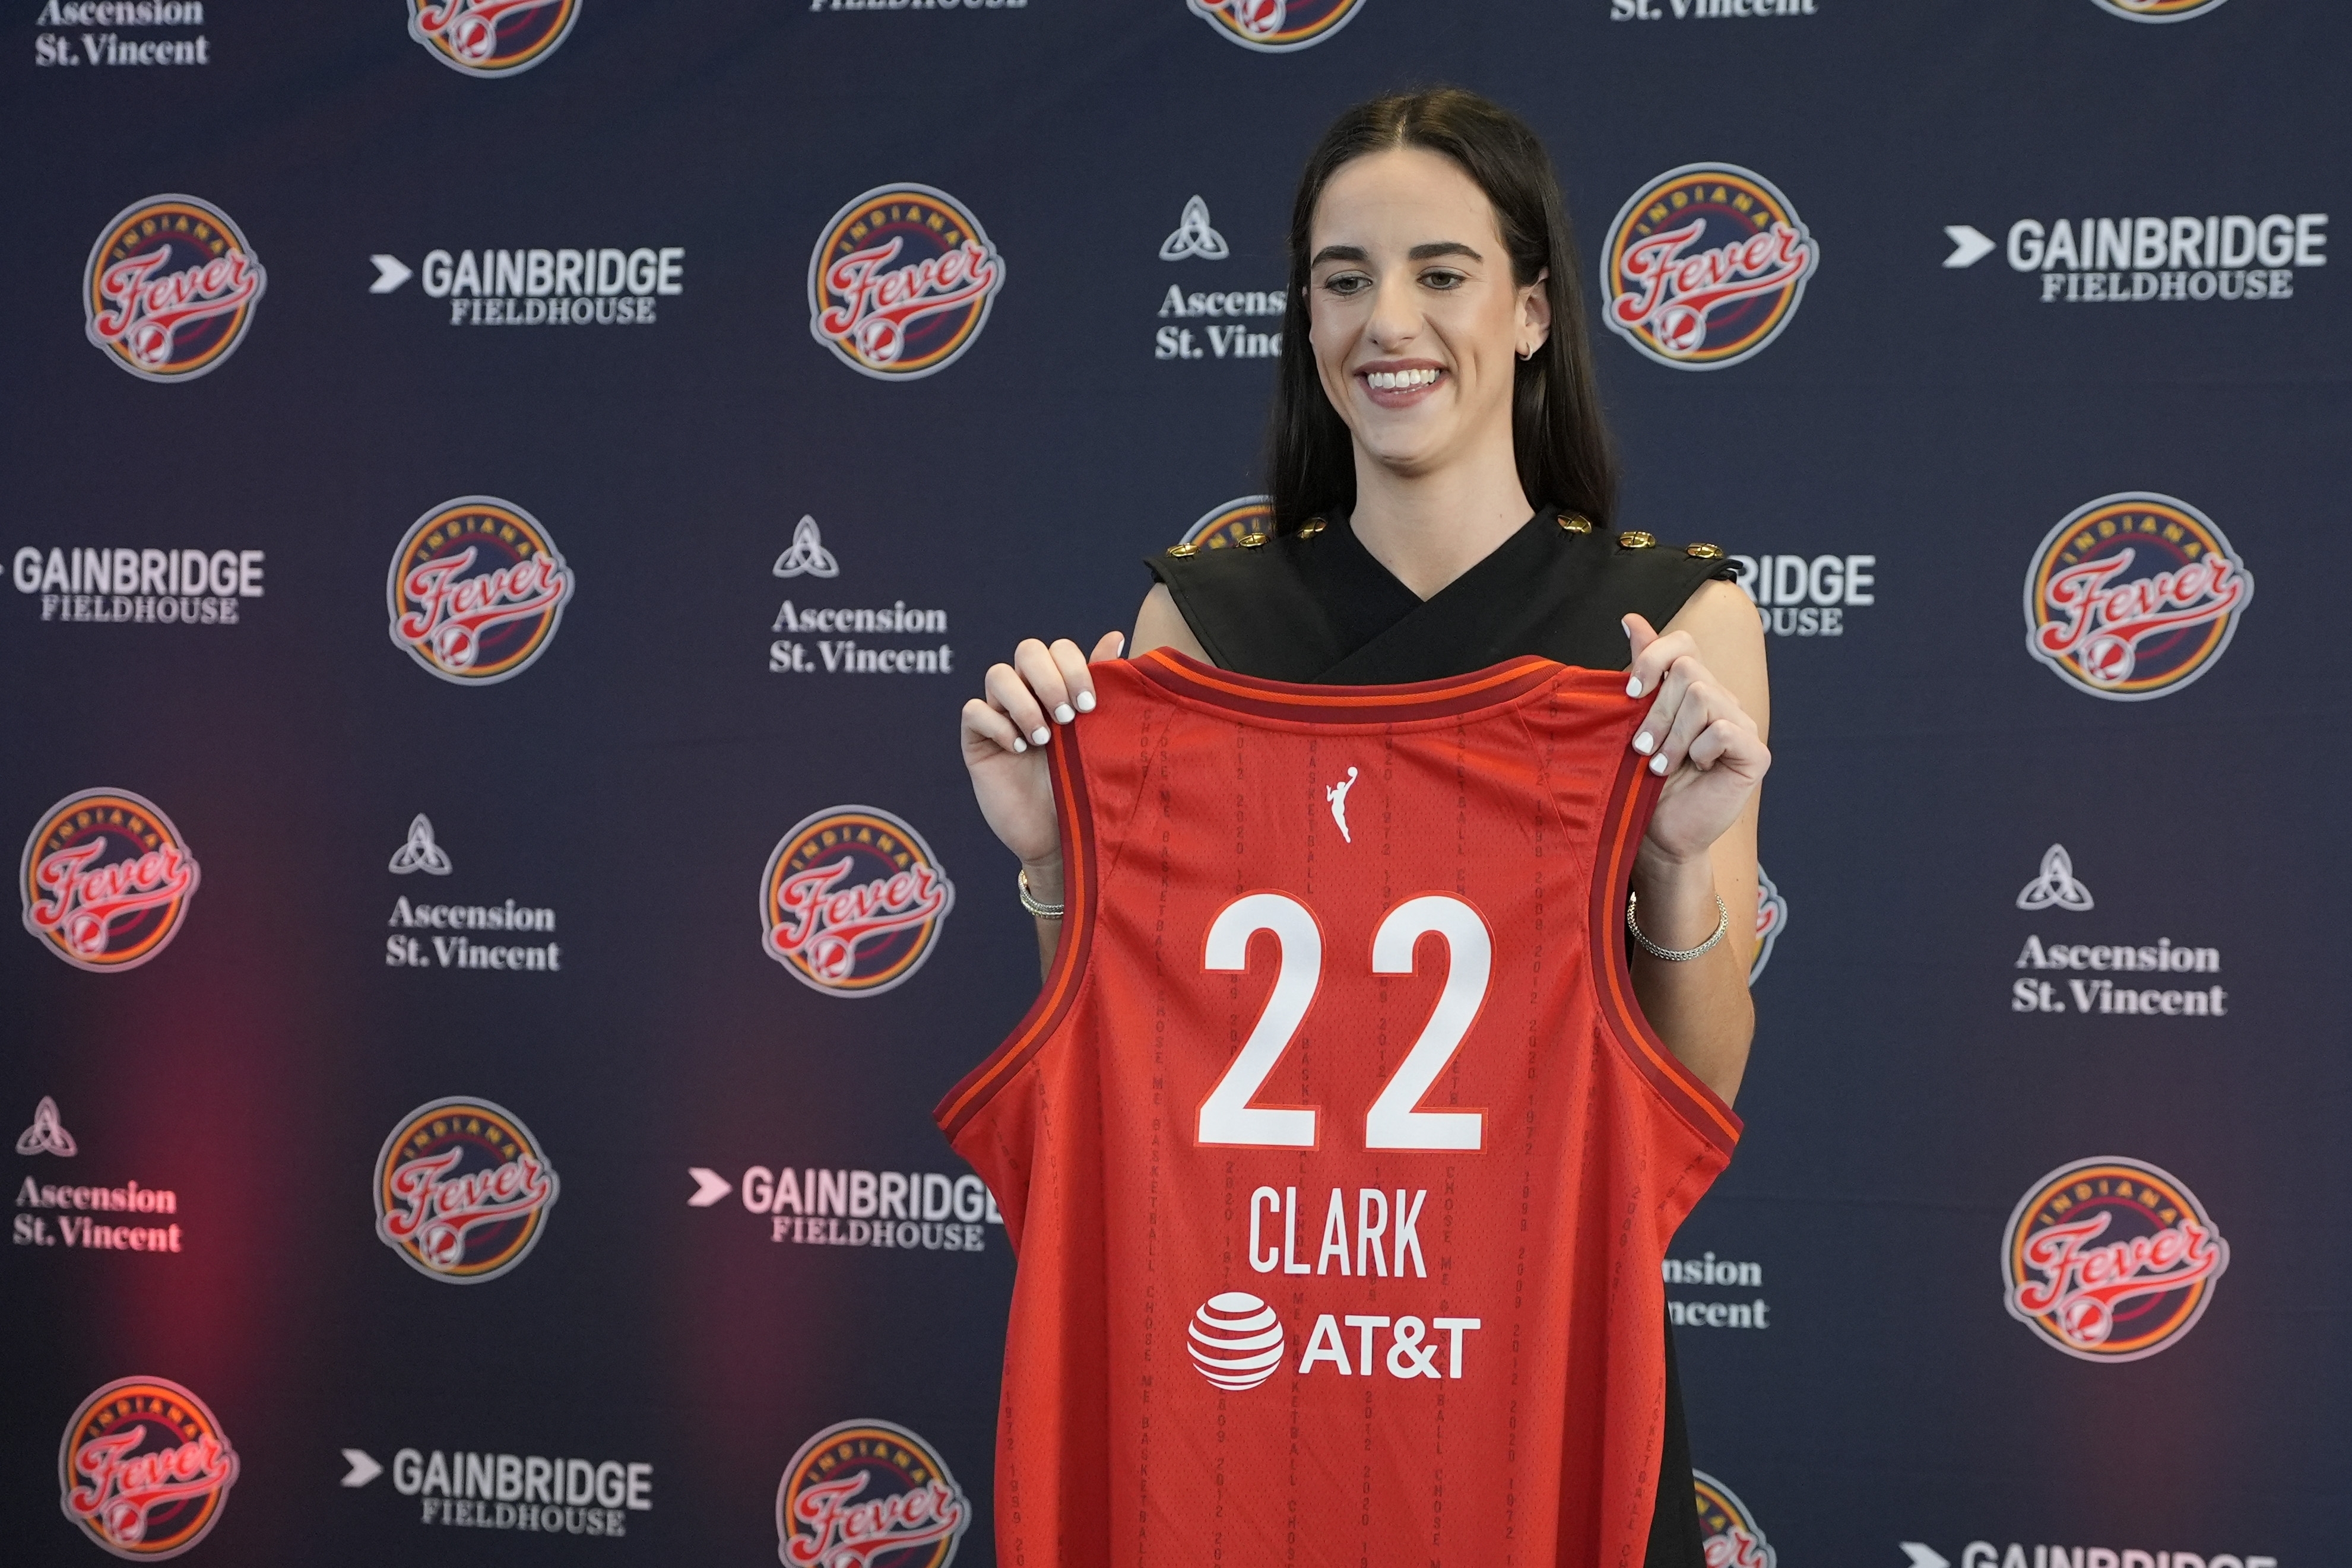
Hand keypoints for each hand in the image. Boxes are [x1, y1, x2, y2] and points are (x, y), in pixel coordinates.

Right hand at [960, 631, 1126, 880]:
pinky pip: (974, 711)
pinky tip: (1018, 750)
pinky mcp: (978, 741)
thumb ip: (1105, 687)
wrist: (1063, 837)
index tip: (1090, 705)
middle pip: (1027, 651)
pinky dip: (997, 725)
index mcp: (1061, 688)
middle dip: (1050, 679)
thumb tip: (1117, 636)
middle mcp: (1029, 694)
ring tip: (1044, 740)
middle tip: (1069, 717)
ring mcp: (1001, 715)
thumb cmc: (1086, 787)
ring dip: (1024, 702)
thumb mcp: (1101, 736)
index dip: (1073, 666)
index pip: (1058, 648)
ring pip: (997, 675)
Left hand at [1623, 614, 1769, 865]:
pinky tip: (1695, 769)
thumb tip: (1631, 618)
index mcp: (1693, 688)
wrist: (1659, 834)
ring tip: (1660, 765)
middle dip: (1656, 711)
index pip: (1682, 644)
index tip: (1628, 693)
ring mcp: (1742, 724)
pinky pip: (1724, 730)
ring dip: (1672, 735)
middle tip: (1641, 748)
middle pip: (1688, 670)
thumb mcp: (1634, 722)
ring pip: (1703, 696)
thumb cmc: (1642, 782)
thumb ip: (1642, 671)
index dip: (1653, 659)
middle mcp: (1721, 699)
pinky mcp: (1755, 754)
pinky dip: (1700, 750)